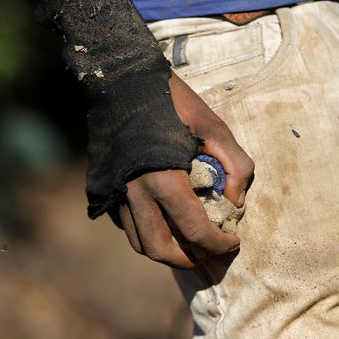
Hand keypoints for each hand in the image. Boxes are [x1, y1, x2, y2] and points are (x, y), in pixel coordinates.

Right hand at [112, 73, 254, 268]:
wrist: (121, 79)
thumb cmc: (173, 101)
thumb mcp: (215, 126)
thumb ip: (236, 165)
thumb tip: (235, 203)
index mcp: (164, 178)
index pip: (195, 231)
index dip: (219, 244)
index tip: (233, 240)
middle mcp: (134, 192)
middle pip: (161, 249)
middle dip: (189, 259)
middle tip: (208, 253)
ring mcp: (114, 192)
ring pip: (139, 242)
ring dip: (166, 250)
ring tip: (188, 241)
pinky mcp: (102, 188)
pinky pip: (125, 224)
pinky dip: (147, 231)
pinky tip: (164, 218)